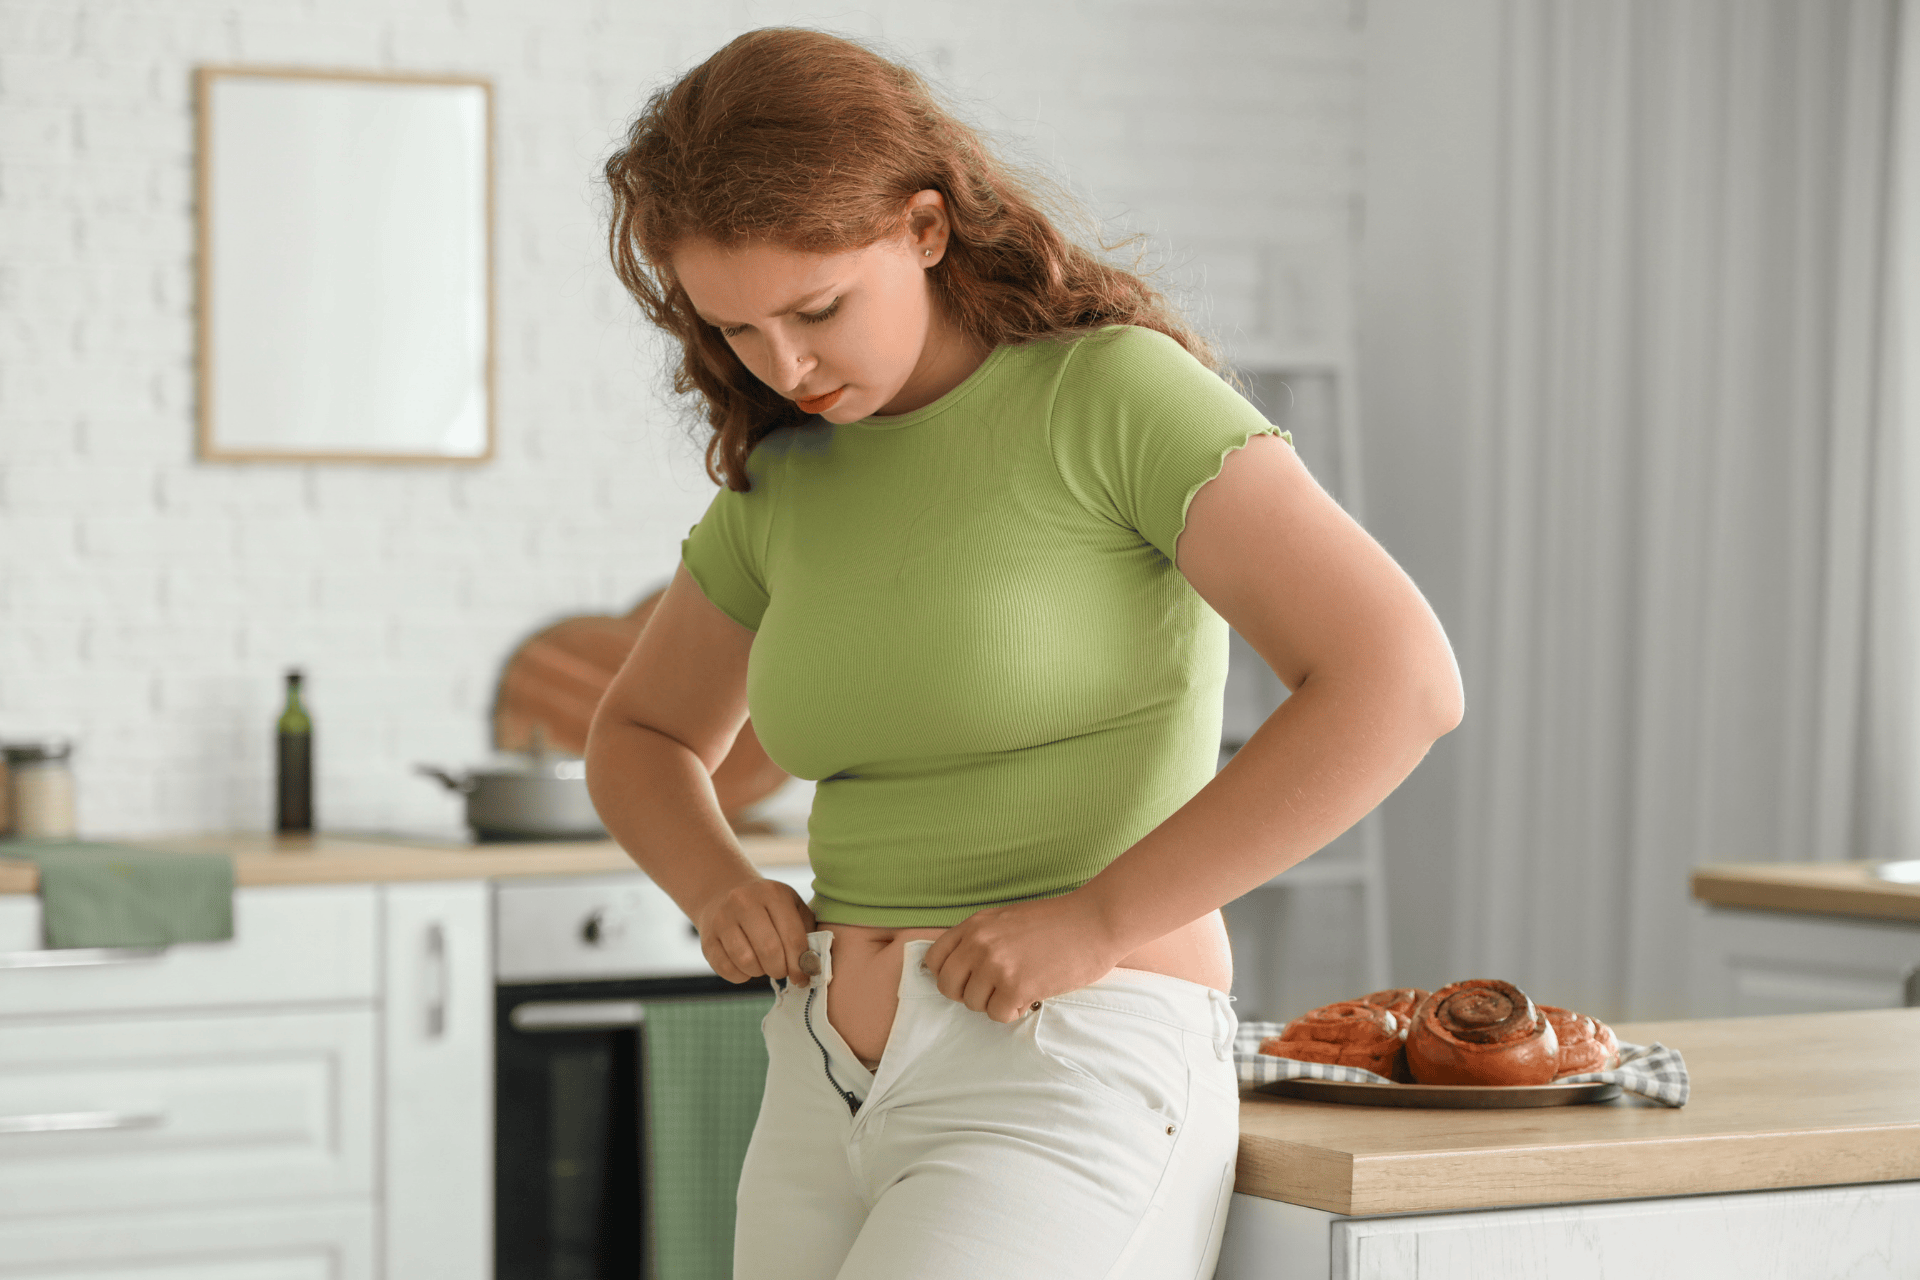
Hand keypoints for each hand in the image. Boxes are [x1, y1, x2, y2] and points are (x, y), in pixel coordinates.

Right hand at [692, 876, 816, 985]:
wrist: (724, 893)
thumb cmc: (768, 907)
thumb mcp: (791, 906)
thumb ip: (807, 931)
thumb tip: (813, 965)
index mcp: (773, 893)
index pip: (793, 937)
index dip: (801, 964)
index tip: (804, 977)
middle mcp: (744, 902)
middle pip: (770, 951)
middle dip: (781, 969)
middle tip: (782, 971)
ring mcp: (722, 919)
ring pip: (747, 961)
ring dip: (760, 972)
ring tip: (764, 966)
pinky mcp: (707, 938)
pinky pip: (726, 969)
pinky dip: (741, 976)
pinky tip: (746, 967)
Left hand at [922, 893, 1124, 1022]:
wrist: (1096, 922)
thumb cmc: (1059, 922)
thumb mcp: (1009, 919)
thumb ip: (982, 938)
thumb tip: (962, 968)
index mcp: (976, 924)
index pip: (934, 959)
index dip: (949, 974)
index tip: (967, 979)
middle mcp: (979, 943)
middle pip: (948, 986)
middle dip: (969, 994)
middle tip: (995, 990)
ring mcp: (995, 965)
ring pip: (973, 1004)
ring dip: (995, 1003)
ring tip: (1020, 988)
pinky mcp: (1016, 986)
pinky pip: (997, 1015)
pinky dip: (1013, 1012)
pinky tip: (1031, 995)